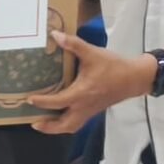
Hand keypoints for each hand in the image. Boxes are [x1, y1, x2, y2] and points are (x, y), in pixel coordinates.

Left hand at [29, 31, 151, 135]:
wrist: (134, 77)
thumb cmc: (113, 66)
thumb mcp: (92, 53)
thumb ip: (73, 44)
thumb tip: (55, 35)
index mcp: (81, 94)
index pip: (58, 102)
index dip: (42, 102)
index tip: (29, 99)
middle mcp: (84, 106)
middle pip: (64, 125)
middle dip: (48, 127)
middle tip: (34, 123)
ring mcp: (90, 111)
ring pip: (72, 126)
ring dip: (57, 128)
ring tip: (45, 124)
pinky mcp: (95, 110)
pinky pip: (78, 122)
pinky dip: (67, 123)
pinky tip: (61, 115)